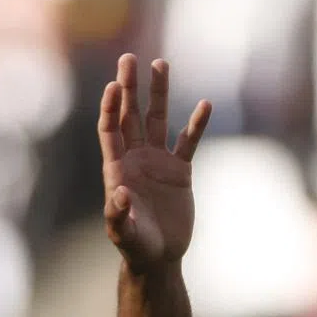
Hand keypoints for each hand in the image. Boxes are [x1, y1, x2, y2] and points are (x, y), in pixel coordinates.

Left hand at [99, 54, 211, 270]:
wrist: (159, 258)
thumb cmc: (135, 247)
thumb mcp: (123, 233)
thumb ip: (118, 214)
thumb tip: (120, 193)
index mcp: (117, 170)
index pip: (111, 130)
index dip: (111, 108)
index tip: (114, 85)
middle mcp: (136, 159)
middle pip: (130, 116)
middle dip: (129, 87)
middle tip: (128, 59)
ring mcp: (158, 162)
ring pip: (158, 120)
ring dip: (159, 93)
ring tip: (160, 64)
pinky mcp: (180, 170)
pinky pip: (189, 141)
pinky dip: (197, 124)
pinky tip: (205, 105)